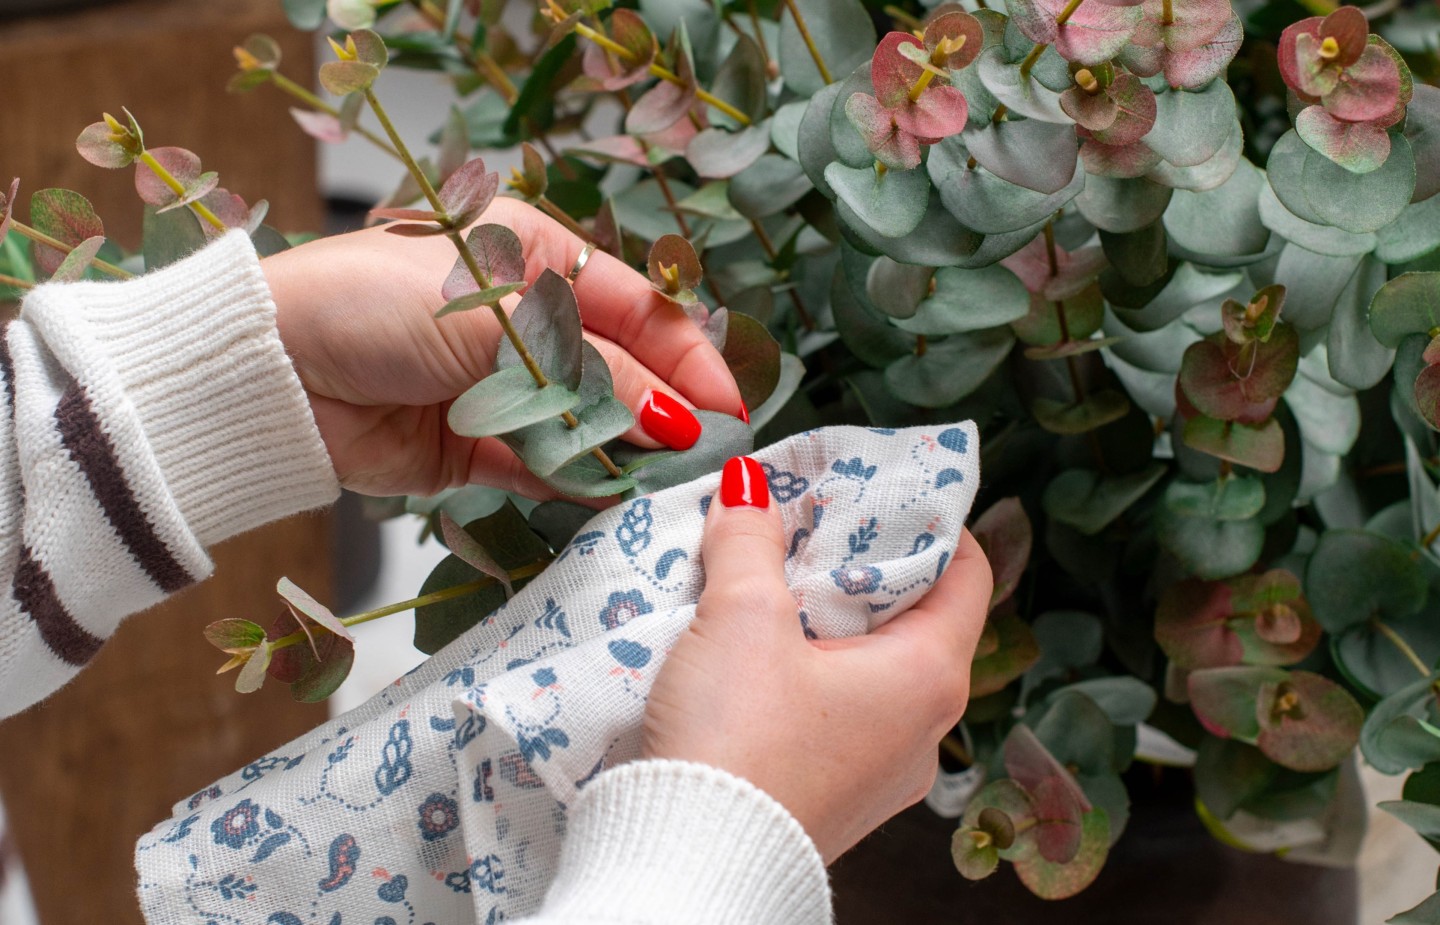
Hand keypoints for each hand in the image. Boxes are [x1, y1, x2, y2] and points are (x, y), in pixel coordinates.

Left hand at [261, 198, 741, 497]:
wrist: (266, 369)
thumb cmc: (372, 304)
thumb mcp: (497, 321)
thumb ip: (592, 372)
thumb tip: (675, 420)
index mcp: (535, 256)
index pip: (635, 309)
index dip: (687, 358)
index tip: (729, 408)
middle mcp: (525, 319)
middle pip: (618, 371)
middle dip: (663, 414)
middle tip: (710, 460)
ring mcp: (500, 386)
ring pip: (585, 424)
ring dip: (624, 455)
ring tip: (672, 488)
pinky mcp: (473, 447)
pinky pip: (541, 466)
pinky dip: (575, 483)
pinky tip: (613, 500)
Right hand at [641, 459, 992, 863]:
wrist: (688, 863)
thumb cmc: (737, 741)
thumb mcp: (742, 617)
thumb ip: (749, 541)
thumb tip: (750, 488)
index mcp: (929, 676)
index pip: (969, 575)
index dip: (934, 521)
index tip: (889, 486)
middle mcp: (922, 728)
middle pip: (916, 619)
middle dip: (863, 564)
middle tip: (814, 522)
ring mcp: (881, 770)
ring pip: (872, 668)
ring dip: (829, 621)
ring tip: (773, 580)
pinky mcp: (834, 793)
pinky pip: (839, 713)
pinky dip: (808, 671)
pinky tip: (754, 652)